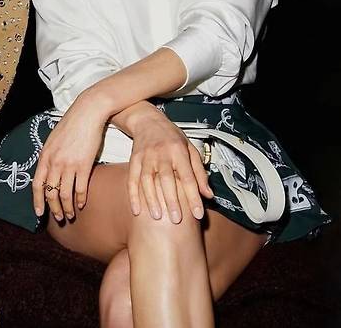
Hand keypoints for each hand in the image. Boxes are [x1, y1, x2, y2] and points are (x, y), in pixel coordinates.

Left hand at [32, 90, 108, 221]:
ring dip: (67, 208)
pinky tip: (81, 204)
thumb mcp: (53, 140)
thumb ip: (49, 156)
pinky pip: (80, 188)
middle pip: (51, 192)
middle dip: (53, 208)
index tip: (39, 213)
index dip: (37, 201)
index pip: (37, 184)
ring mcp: (69, 164)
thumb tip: (47, 171)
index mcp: (45, 156)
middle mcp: (55, 162)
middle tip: (58, 217)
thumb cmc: (71, 125)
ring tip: (70, 215)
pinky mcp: (84, 165)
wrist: (87, 113)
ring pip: (65, 194)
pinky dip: (80, 199)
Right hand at [118, 101, 212, 222]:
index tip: (198, 214)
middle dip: (171, 200)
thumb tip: (209, 195)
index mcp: (179, 151)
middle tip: (176, 219)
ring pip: (147, 180)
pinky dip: (133, 195)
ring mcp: (145, 156)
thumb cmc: (172, 137)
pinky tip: (136, 210)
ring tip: (157, 217)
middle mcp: (162, 153)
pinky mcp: (134, 159)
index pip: (188, 176)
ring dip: (151, 199)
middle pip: (166, 178)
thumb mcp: (191, 149)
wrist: (148, 120)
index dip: (193, 195)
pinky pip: (132, 179)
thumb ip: (199, 173)